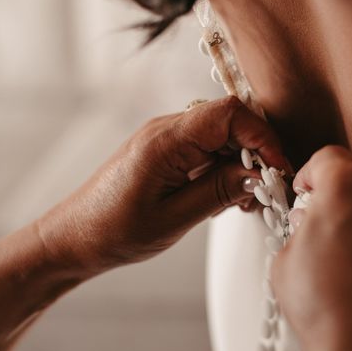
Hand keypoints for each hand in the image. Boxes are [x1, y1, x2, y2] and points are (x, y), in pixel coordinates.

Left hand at [37, 96, 288, 276]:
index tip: (276, 169)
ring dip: (241, 163)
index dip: (262, 137)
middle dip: (255, 153)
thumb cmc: (114, 230)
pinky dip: (224, 168)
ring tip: (243, 200)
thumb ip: (220, 191)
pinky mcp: (166, 151)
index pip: (230, 114)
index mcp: (165, 140)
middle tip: (263, 191)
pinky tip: (225, 196)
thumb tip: (258, 174)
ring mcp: (166, 139)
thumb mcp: (175, 218)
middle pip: (230, 121)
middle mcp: (166, 129)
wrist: (75, 237)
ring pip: (221, 135)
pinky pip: (206, 148)